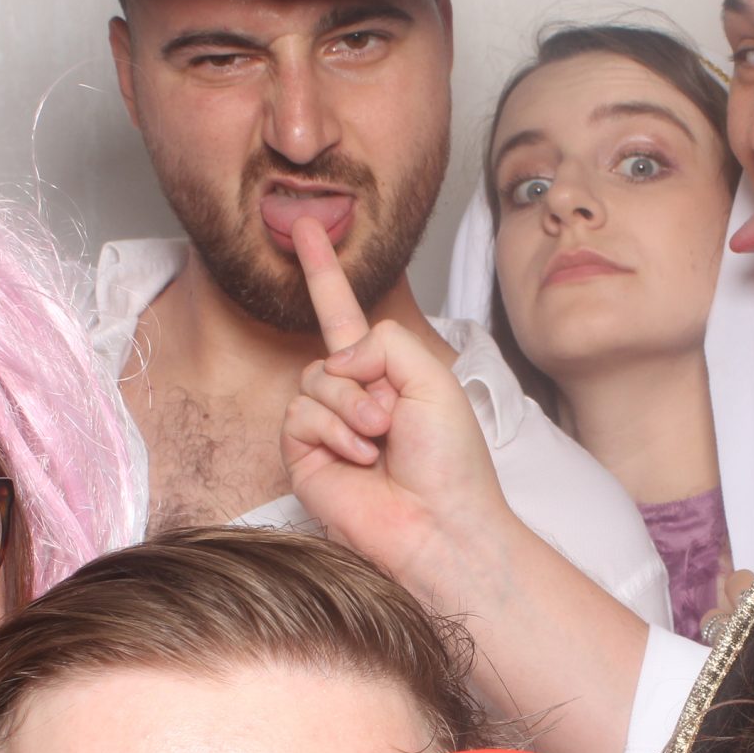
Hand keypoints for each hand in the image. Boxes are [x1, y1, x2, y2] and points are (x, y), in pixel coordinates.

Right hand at [281, 218, 511, 588]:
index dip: (323, 271)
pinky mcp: (303, 456)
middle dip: (366, 378)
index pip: (343, 314)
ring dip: (354, 408)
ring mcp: (325, 428)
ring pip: (315, 382)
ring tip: (382, 441)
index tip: (306, 226)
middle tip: (396, 418)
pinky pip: (300, 415)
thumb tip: (336, 359)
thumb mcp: (434, 378)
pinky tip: (361, 459)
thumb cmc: (453, 463)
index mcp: (387, 373)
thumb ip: (385, 340)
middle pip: (330, 351)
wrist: (442, 526)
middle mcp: (352, 397)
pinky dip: (334, 431)